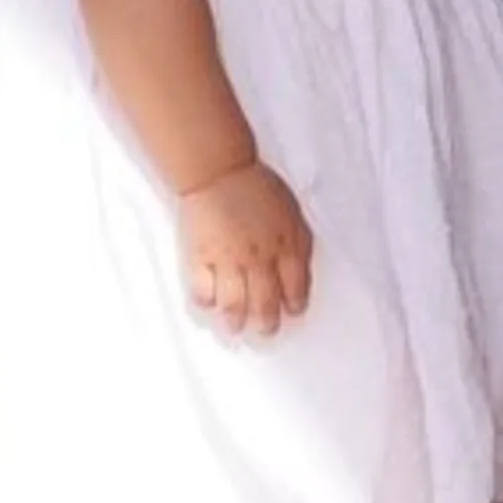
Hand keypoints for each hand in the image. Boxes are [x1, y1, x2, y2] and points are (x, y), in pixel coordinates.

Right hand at [175, 160, 311, 338]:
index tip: (292, 311)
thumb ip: (298, 242)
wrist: (219, 171)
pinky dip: (207, 302)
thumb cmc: (257, 186)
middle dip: (267, 323)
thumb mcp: (291, 212)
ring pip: (234, 304)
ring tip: (236, 327)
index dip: (295, 303)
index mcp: (286, 244)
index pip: (296, 287)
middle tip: (266, 330)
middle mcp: (259, 258)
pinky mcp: (201, 259)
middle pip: (265, 303)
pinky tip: (210, 303)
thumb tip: (301, 271)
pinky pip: (203, 291)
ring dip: (236, 321)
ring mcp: (229, 260)